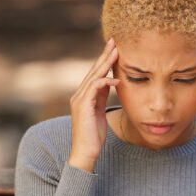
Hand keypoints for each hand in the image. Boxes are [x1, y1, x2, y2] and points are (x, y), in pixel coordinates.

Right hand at [68, 37, 120, 170]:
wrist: (85, 153)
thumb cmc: (94, 137)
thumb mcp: (99, 114)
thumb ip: (101, 99)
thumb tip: (109, 85)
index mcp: (84, 97)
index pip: (95, 74)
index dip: (104, 61)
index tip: (115, 49)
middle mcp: (79, 95)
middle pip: (93, 71)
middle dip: (104, 55)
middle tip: (115, 41)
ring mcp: (79, 100)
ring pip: (94, 76)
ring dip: (106, 64)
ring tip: (117, 53)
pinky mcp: (83, 106)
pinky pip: (94, 89)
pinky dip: (105, 82)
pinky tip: (116, 80)